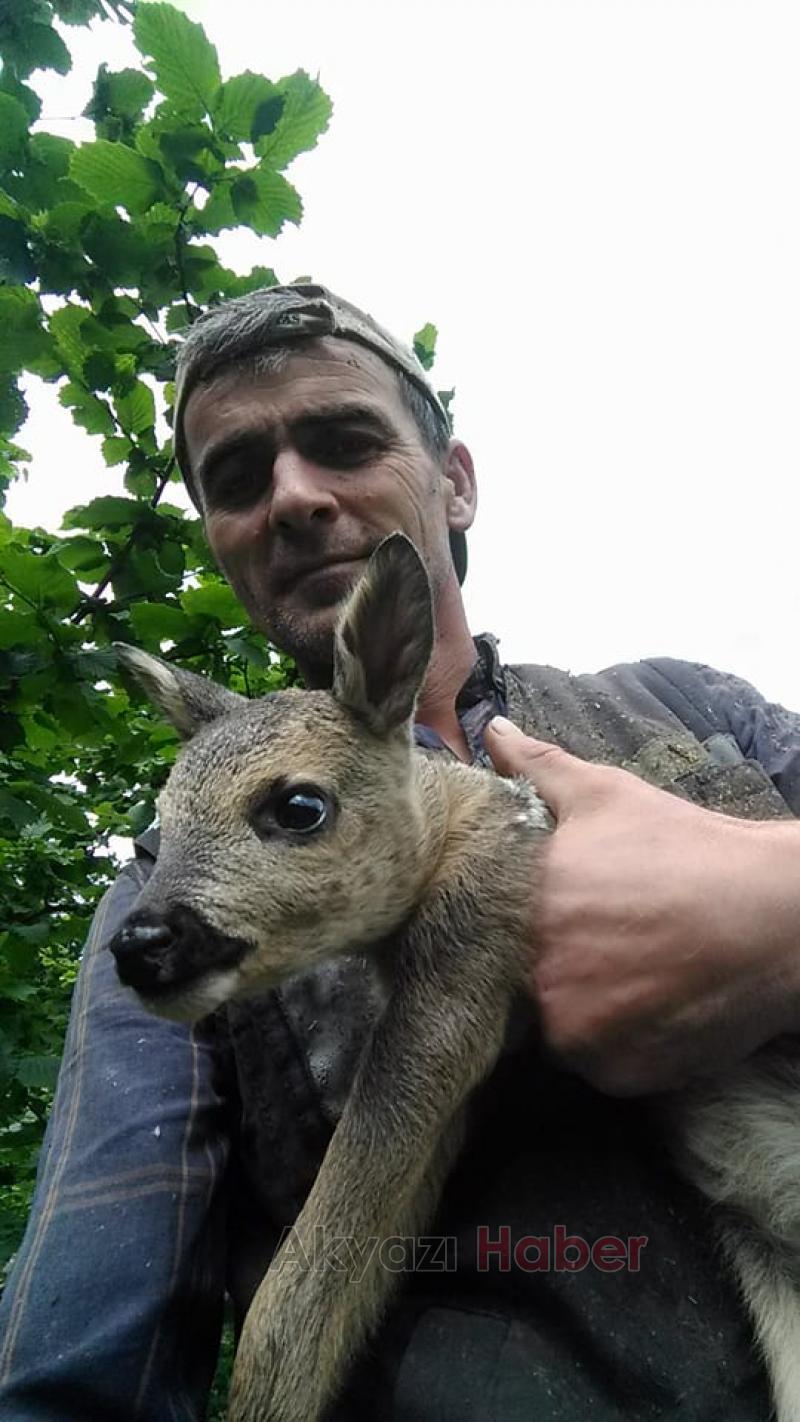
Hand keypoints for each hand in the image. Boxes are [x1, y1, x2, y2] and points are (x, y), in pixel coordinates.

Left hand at [484, 717, 799, 1094]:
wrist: (777, 916)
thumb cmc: (688, 849)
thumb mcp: (607, 795)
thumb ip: (538, 768)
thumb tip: (493, 733)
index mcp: (521, 910)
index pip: (483, 932)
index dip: (512, 927)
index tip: (548, 918)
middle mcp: (535, 979)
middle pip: (517, 984)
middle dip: (547, 965)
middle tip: (599, 944)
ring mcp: (575, 1034)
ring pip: (557, 1027)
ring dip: (580, 1007)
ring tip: (629, 973)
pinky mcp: (615, 1073)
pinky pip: (598, 1064)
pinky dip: (618, 1042)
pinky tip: (652, 1004)